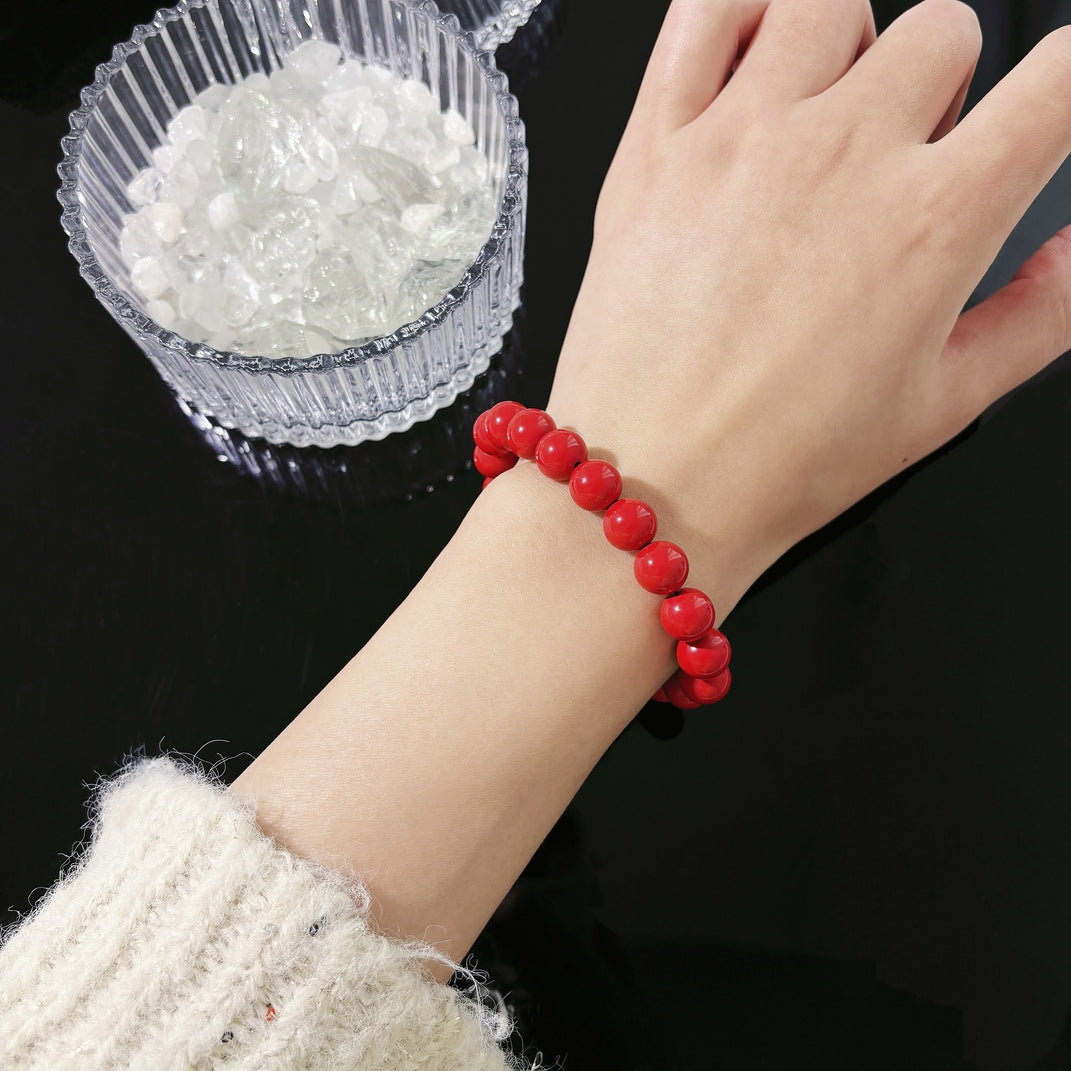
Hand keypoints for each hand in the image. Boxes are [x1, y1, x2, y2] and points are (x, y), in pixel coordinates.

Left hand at [548, 0, 1070, 614]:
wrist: (649, 487)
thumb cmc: (780, 462)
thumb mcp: (941, 407)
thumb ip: (1037, 317)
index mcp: (930, 219)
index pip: (1057, 80)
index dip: (1067, 83)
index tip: (1044, 108)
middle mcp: (840, 155)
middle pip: (944, 30)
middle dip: (942, 88)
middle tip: (900, 161)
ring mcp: (739, 141)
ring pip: (830, 2)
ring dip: (846, 48)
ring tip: (820, 119)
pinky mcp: (655, 149)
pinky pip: (701, 14)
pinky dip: (738, 15)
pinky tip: (750, 64)